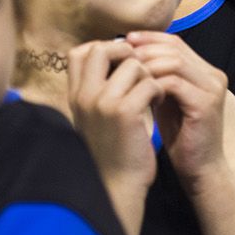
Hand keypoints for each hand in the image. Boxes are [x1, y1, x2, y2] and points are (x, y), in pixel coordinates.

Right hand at [68, 41, 159, 194]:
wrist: (116, 187)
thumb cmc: (112, 152)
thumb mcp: (94, 118)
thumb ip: (98, 90)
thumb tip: (117, 58)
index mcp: (75, 96)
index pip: (80, 52)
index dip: (103, 47)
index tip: (122, 61)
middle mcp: (85, 95)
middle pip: (102, 48)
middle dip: (127, 52)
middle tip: (141, 70)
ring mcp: (103, 102)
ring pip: (133, 64)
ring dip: (149, 75)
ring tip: (152, 93)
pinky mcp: (125, 112)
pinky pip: (150, 83)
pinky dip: (159, 90)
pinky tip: (158, 104)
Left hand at [126, 31, 229, 188]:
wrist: (199, 169)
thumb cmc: (179, 135)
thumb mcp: (166, 99)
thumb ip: (156, 76)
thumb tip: (128, 53)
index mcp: (205, 71)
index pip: (175, 42)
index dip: (148, 38)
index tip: (123, 41)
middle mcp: (213, 75)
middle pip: (174, 47)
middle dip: (144, 49)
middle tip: (121, 56)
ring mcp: (212, 88)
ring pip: (174, 61)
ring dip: (147, 66)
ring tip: (126, 74)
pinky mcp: (206, 104)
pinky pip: (174, 83)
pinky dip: (153, 84)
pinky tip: (139, 93)